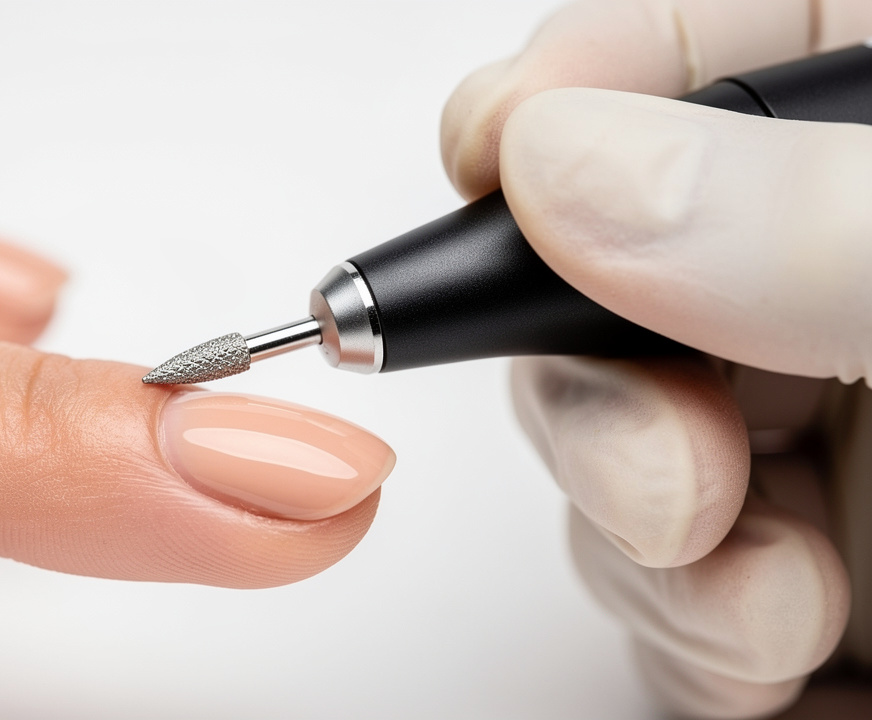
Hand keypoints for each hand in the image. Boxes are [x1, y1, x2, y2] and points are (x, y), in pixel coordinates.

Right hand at [441, 1, 871, 716]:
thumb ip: (817, 221)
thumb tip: (569, 164)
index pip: (698, 45)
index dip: (575, 79)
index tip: (492, 147)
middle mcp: (831, 274)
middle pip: (600, 254)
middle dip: (583, 361)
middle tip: (663, 460)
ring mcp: (804, 422)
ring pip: (597, 424)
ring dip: (631, 519)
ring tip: (761, 587)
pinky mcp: (786, 565)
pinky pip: (646, 577)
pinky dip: (673, 627)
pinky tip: (774, 645)